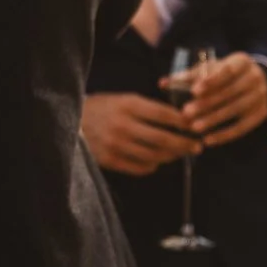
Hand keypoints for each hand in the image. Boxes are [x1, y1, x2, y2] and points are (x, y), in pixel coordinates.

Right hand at [82, 92, 198, 176]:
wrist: (69, 121)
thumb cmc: (102, 108)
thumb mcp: (124, 99)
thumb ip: (149, 108)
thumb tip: (181, 119)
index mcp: (128, 104)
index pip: (164, 115)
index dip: (184, 122)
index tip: (196, 126)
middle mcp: (123, 125)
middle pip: (163, 139)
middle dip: (185, 144)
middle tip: (198, 146)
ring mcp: (115, 145)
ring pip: (154, 156)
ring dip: (172, 156)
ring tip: (180, 153)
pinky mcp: (109, 160)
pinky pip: (140, 168)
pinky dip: (153, 165)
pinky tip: (157, 160)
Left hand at [176, 52, 266, 148]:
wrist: (257, 82)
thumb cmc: (225, 74)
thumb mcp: (211, 69)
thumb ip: (188, 76)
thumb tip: (163, 83)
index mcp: (242, 62)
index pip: (227, 70)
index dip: (211, 81)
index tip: (194, 91)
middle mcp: (255, 77)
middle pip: (230, 92)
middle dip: (207, 104)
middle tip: (186, 113)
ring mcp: (260, 97)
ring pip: (235, 110)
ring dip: (214, 120)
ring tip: (194, 128)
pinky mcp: (260, 114)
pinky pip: (242, 127)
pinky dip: (224, 135)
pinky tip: (208, 140)